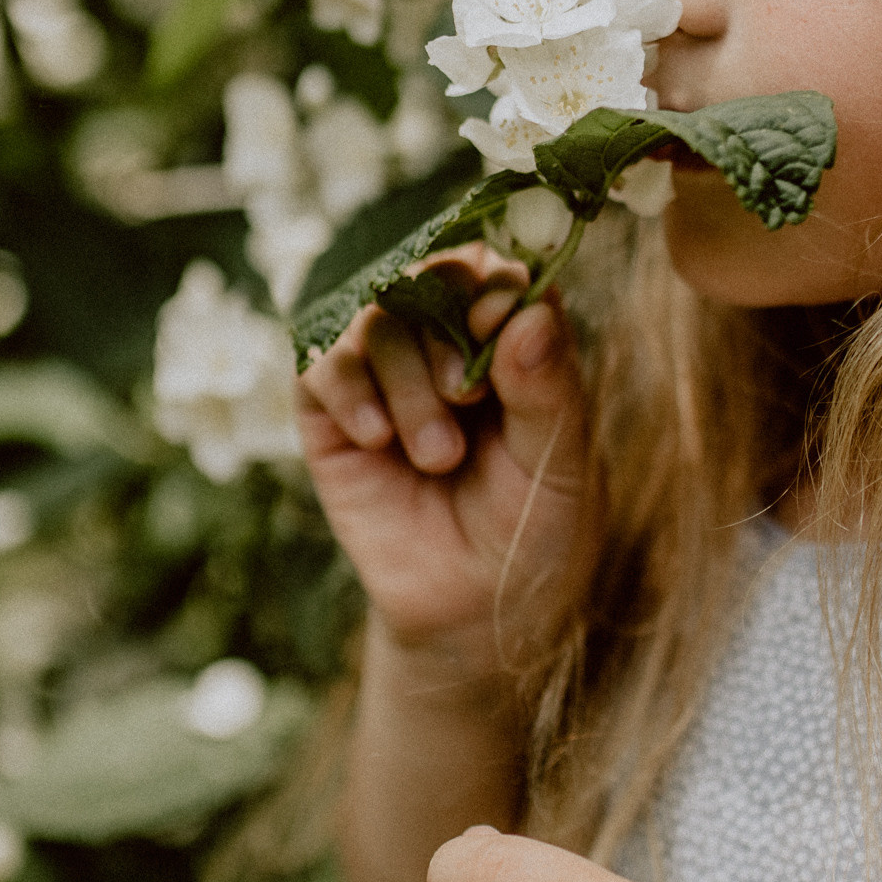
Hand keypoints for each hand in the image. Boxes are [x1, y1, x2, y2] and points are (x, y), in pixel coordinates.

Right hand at [296, 249, 596, 672]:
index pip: (501, 267)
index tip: (498, 319)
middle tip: (468, 396)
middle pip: (433, 276)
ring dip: (407, 380)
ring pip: (378, 317)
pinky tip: (377, 439)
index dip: (495, 279)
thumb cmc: (533, 534)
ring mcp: (386, 374)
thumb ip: (550, 388)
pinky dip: (348, 389)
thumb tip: (531, 310)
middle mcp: (449, 344)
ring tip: (437, 456)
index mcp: (516, 342)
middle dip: (447, 332)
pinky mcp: (332, 412)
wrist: (471, 615)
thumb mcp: (561, 467)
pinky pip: (320, 363)